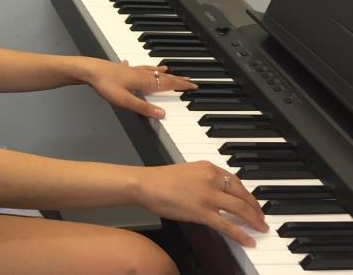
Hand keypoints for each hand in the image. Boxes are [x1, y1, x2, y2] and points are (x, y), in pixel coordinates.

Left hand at [84, 59, 195, 118]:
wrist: (88, 70)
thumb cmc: (105, 84)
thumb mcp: (125, 100)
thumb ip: (143, 108)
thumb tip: (162, 114)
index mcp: (143, 81)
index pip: (167, 84)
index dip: (181, 85)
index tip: (193, 86)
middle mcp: (139, 73)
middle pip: (161, 76)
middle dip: (175, 78)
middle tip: (187, 79)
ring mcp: (129, 70)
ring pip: (149, 70)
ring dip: (159, 71)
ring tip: (167, 69)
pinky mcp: (120, 69)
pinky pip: (134, 67)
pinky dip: (138, 66)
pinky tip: (130, 63)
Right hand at [137, 161, 268, 245]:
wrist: (146, 184)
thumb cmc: (161, 179)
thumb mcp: (188, 171)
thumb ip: (204, 179)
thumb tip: (216, 193)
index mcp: (209, 167)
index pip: (236, 180)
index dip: (247, 194)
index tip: (251, 202)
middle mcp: (212, 179)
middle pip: (242, 194)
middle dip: (256, 208)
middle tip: (261, 217)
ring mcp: (209, 196)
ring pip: (240, 209)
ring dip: (254, 220)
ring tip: (261, 227)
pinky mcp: (203, 212)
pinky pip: (227, 225)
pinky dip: (241, 234)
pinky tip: (249, 240)